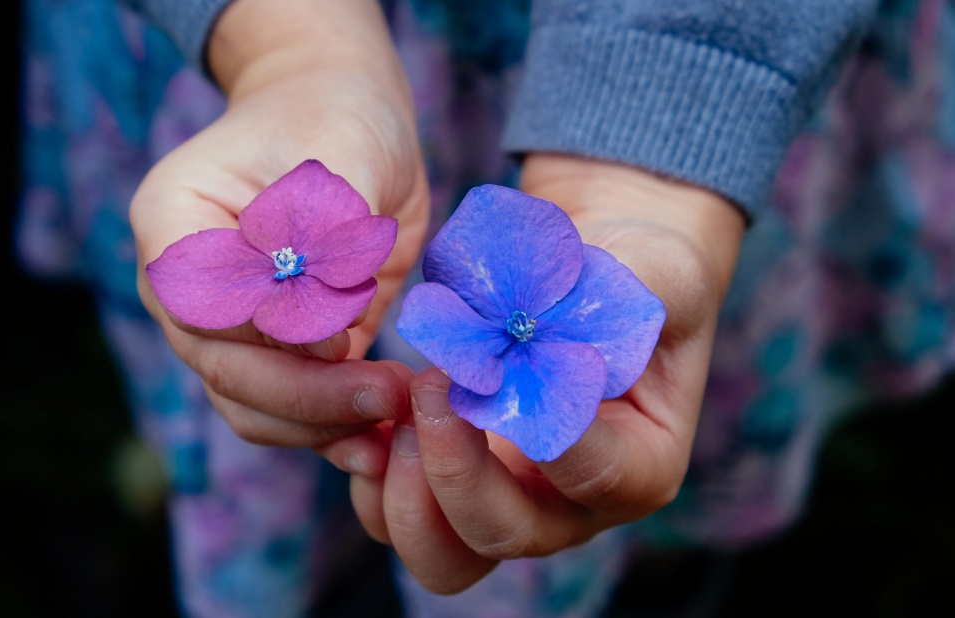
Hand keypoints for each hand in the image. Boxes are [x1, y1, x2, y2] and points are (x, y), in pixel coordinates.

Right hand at [130, 0, 427, 454]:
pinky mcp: (283, 352)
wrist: (350, 121)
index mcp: (174, 225)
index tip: (341, 338)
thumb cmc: (335, 117)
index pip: (200, 309)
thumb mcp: (341, 152)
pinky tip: (386, 438)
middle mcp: (189, 289)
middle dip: (307, 397)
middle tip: (388, 396)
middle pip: (224, 371)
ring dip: (322, 425)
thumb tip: (318, 333)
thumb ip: (326, 231)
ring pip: (253, 406)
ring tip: (396, 417)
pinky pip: (295, 410)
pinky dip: (336, 428)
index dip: (267, 337)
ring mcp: (231, 328)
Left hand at [348, 154, 744, 592]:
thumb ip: (621, 298)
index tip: (503, 365)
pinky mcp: (448, 483)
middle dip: (453, 469)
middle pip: (502, 534)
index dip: (539, 429)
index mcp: (639, 464)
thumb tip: (540, 329)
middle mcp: (571, 504)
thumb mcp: (653, 267)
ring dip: (405, 489)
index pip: (592, 473)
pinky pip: (394, 518)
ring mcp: (506, 501)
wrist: (586, 269)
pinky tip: (372, 410)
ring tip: (399, 406)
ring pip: (440, 555)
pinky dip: (372, 475)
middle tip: (429, 384)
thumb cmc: (635, 267)